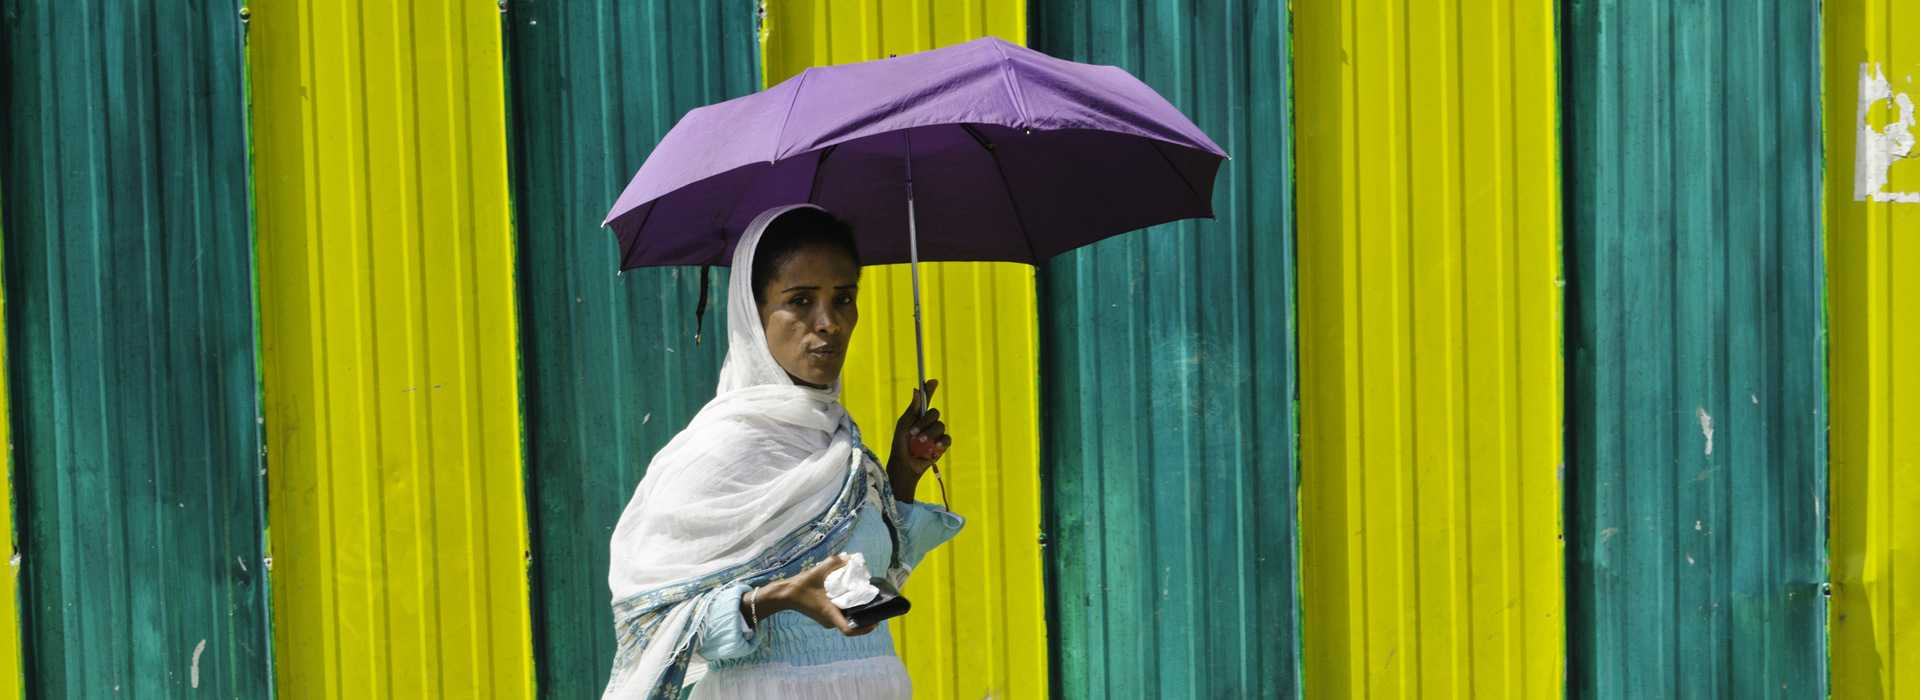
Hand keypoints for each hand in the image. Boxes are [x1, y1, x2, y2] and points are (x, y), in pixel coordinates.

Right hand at [747, 554, 876, 636]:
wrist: (786, 593)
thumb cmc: (802, 586)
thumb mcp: (818, 571)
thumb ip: (834, 562)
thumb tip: (850, 558)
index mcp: (830, 614)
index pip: (848, 630)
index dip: (864, 628)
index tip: (875, 621)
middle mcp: (830, 621)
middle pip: (852, 625)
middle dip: (866, 619)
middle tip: (877, 606)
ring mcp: (828, 620)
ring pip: (848, 620)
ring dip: (858, 613)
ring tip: (868, 600)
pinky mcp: (826, 616)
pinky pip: (842, 615)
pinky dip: (850, 609)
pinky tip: (855, 597)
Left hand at [887, 379, 949, 502]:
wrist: (904, 465)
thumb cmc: (900, 445)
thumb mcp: (904, 426)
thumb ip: (912, 410)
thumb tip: (916, 390)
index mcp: (918, 415)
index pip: (926, 400)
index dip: (930, 389)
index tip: (933, 381)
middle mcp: (929, 422)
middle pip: (934, 413)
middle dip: (924, 422)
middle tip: (913, 432)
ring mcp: (936, 434)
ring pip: (940, 426)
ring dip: (929, 433)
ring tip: (919, 442)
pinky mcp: (941, 446)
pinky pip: (946, 439)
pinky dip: (941, 442)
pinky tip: (935, 447)